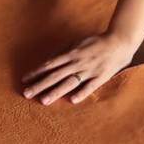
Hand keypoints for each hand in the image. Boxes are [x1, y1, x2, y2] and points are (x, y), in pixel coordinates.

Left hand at [21, 33, 138, 104]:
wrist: (119, 42)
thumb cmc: (95, 43)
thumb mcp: (76, 43)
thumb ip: (62, 51)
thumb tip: (49, 61)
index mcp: (70, 54)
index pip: (49, 65)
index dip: (36, 72)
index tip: (24, 80)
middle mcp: (77, 63)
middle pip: (55, 76)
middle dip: (40, 85)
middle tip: (27, 94)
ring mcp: (89, 70)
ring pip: (69, 82)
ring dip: (55, 92)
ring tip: (43, 101)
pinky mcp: (100, 77)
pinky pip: (90, 86)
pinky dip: (82, 92)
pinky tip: (72, 100)